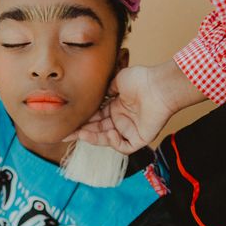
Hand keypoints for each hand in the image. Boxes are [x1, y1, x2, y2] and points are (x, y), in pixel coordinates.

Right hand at [64, 61, 206, 152]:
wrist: (159, 86)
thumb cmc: (142, 79)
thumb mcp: (118, 81)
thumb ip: (105, 90)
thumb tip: (94, 94)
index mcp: (117, 107)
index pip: (96, 117)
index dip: (82, 120)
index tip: (68, 120)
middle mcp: (122, 119)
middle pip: (98, 130)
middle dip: (82, 132)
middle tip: (66, 133)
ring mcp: (131, 129)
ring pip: (107, 139)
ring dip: (93, 138)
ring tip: (79, 135)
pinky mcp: (140, 138)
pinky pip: (124, 146)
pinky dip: (114, 142)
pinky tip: (110, 132)